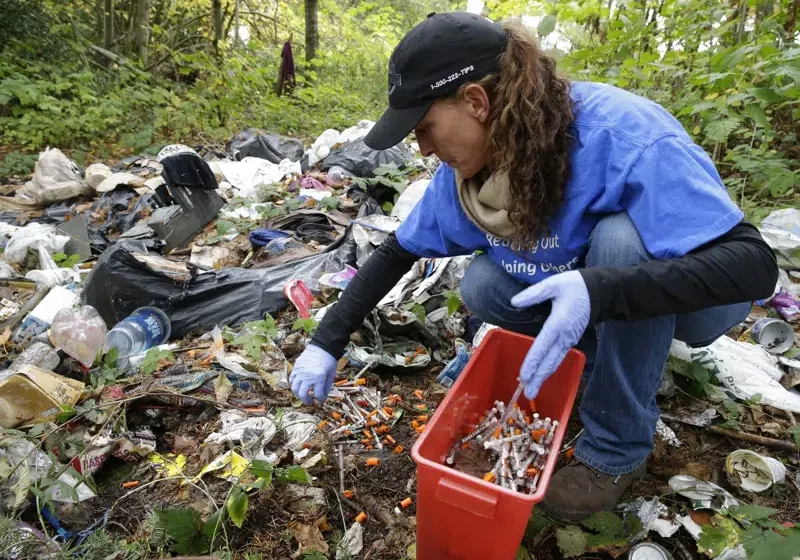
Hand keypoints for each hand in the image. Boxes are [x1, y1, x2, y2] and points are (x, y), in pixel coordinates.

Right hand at [290, 344, 337, 404]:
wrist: (323, 347)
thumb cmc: (329, 361)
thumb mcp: (331, 375)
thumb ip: (326, 388)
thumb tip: (322, 398)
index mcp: (319, 378)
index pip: (317, 395)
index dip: (320, 399)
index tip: (321, 400)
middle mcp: (308, 376)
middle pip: (303, 394)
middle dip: (306, 401)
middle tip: (310, 402)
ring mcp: (300, 372)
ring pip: (295, 388)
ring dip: (298, 394)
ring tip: (303, 395)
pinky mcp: (296, 367)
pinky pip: (292, 379)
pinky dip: (294, 385)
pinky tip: (299, 386)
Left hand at [510, 270, 589, 398]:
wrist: (600, 291)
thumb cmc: (575, 286)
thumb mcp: (553, 284)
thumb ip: (534, 293)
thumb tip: (515, 301)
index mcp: (558, 323)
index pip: (543, 345)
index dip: (533, 361)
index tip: (524, 375)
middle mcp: (564, 336)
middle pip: (549, 361)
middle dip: (538, 378)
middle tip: (527, 394)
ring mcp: (569, 340)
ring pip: (555, 362)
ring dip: (543, 376)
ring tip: (532, 391)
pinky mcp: (571, 340)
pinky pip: (559, 357)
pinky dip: (549, 368)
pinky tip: (542, 375)